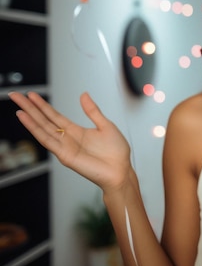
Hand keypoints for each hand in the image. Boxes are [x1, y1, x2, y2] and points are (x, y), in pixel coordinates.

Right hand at [9, 91, 131, 192]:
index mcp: (76, 131)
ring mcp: (64, 147)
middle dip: (30, 108)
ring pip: (42, 129)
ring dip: (30, 117)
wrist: (121, 170)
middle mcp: (67, 139)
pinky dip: (35, 130)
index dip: (43, 106)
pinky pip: (47, 141)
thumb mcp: (106, 125)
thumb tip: (84, 95)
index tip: (32, 95)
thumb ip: (92, 111)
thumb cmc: (116, 152)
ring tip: (18, 106)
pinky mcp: (64, 155)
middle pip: (44, 121)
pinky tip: (26, 120)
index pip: (54, 116)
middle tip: (17, 95)